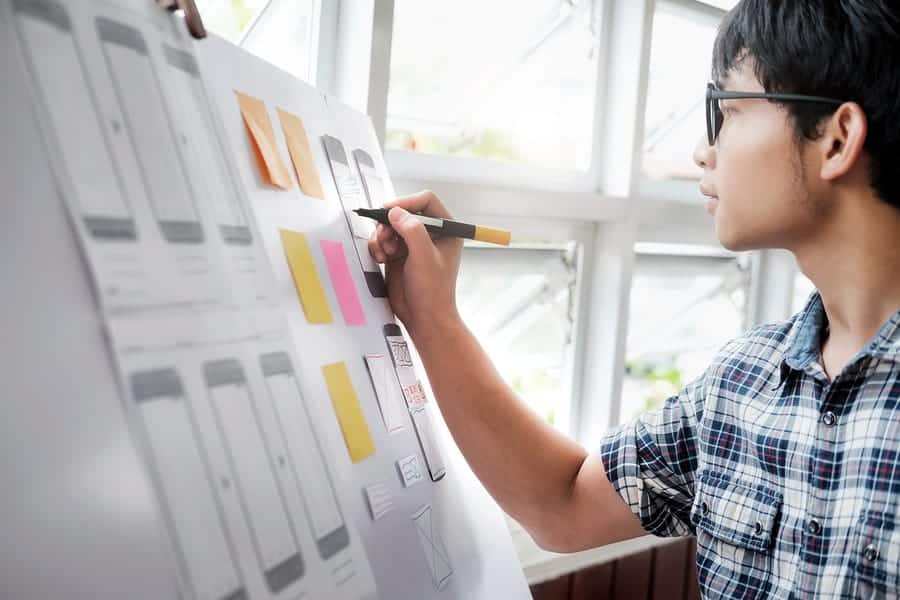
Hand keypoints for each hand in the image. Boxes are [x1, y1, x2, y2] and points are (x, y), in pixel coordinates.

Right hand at [368, 191, 462, 336]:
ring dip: (382, 235)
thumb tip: (396, 212)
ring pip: (390, 225)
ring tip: (384, 253)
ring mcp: (413, 244)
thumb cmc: (433, 291)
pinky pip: (383, 239)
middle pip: (404, 211)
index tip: (389, 210)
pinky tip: (380, 258)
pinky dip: (378, 246)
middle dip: (390, 223)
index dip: (407, 201)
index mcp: (446, 230)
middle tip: (384, 237)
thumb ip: (412, 231)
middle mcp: (430, 234)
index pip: (426, 201)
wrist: (424, 318)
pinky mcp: (399, 254)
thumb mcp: (425, 258)